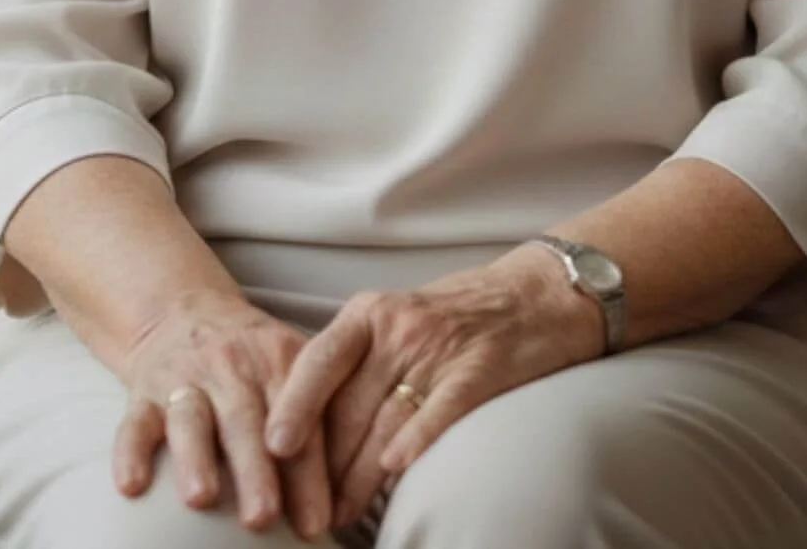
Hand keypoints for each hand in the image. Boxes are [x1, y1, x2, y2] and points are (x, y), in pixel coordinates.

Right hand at [110, 286, 335, 537]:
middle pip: (244, 420)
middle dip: (254, 470)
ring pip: (190, 417)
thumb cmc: (251, 359)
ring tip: (201, 498)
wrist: (183, 310)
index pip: (299, 421)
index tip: (317, 522)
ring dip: (195, 458)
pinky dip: (130, 452)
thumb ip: (315, 421)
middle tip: (263, 517)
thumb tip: (346, 496)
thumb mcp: (290, 367)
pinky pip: (133, 421)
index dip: (308, 472)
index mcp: (278, 361)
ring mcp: (184, 378)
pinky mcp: (144, 391)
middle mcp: (231, 367)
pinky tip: (132, 484)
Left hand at [262, 252, 600, 530]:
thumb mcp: (394, 321)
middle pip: (349, 404)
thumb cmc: (454, 316)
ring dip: (360, 475)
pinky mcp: (479, 370)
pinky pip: (440, 410)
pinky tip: (395, 470)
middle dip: (324, 463)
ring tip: (342, 512)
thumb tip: (311, 424)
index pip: (318, 361)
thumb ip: (355, 362)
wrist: (534, 294)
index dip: (293, 406)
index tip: (272, 447)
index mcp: (369, 313)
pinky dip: (415, 440)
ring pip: (386, 420)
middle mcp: (398, 327)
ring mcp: (439, 348)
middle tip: (308, 506)